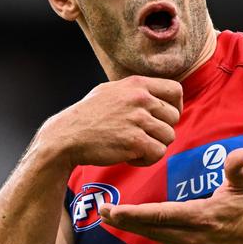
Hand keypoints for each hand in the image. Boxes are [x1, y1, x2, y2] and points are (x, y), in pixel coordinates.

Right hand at [40, 75, 182, 166]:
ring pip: (169, 136)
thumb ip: (136, 90)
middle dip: (162, 130)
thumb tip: (159, 95)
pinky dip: (147, 159)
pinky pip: (158, 153)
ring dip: (155, 145)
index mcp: (137, 84)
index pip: (175, 90)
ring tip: (135, 147)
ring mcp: (138, 120)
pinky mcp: (135, 141)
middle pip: (174, 117)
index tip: (165, 117)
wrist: (66, 136)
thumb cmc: (88, 115)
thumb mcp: (112, 90)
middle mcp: (140, 99)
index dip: (176, 106)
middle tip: (144, 136)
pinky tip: (131, 157)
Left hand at [98, 148, 242, 243]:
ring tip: (111, 217)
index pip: (161, 216)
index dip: (135, 214)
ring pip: (154, 235)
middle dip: (124, 221)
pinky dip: (146, 230)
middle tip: (102, 212)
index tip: (114, 210)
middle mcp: (191, 235)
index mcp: (201, 217)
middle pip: (150, 229)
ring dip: (132, 226)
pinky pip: (163, 238)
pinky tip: (134, 223)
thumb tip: (240, 154)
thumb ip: (238, 169)